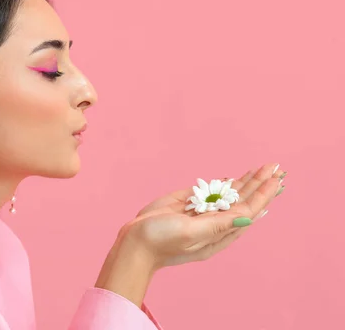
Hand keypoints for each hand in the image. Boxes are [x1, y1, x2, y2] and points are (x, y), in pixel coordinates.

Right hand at [122, 162, 284, 268]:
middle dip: (258, 184)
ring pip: (227, 195)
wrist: (134, 243)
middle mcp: (212, 223)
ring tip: (261, 169)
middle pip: (242, 201)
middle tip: (275, 167)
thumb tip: (248, 217)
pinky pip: (209, 192)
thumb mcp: (190, 233)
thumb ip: (218, 224)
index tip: (276, 180)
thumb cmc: (160, 241)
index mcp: (217, 234)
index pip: (247, 211)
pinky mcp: (185, 204)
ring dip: (244, 182)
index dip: (262, 195)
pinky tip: (232, 178)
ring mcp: (199, 213)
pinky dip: (222, 184)